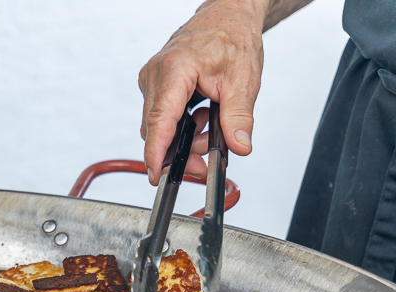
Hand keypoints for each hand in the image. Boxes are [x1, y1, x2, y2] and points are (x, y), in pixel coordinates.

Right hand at [139, 0, 265, 184]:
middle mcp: (156, 74)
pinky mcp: (154, 85)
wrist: (227, 15)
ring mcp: (151, 80)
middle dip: (180, 150)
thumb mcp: (243, 80)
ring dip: (182, 138)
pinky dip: (179, 126)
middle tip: (206, 161)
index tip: (155, 173)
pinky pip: (161, 116)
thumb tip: (239, 146)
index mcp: (176, 69)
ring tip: (211, 129)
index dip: (156, 150)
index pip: (161, 118)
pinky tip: (200, 118)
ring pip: (158, 126)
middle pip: (157, 128)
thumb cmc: (232, 37)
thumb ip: (239, 117)